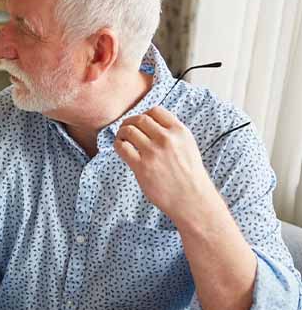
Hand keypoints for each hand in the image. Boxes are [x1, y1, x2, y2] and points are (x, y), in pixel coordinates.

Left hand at [115, 106, 218, 224]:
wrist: (191, 198)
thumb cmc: (189, 175)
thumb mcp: (188, 146)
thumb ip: (173, 135)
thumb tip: (151, 126)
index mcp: (180, 131)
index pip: (156, 111)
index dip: (144, 115)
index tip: (140, 123)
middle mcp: (166, 139)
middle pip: (140, 119)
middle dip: (130, 122)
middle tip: (126, 129)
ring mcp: (153, 152)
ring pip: (129, 131)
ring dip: (122, 132)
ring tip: (122, 139)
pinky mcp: (141, 166)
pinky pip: (122, 147)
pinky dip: (118, 145)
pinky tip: (120, 148)